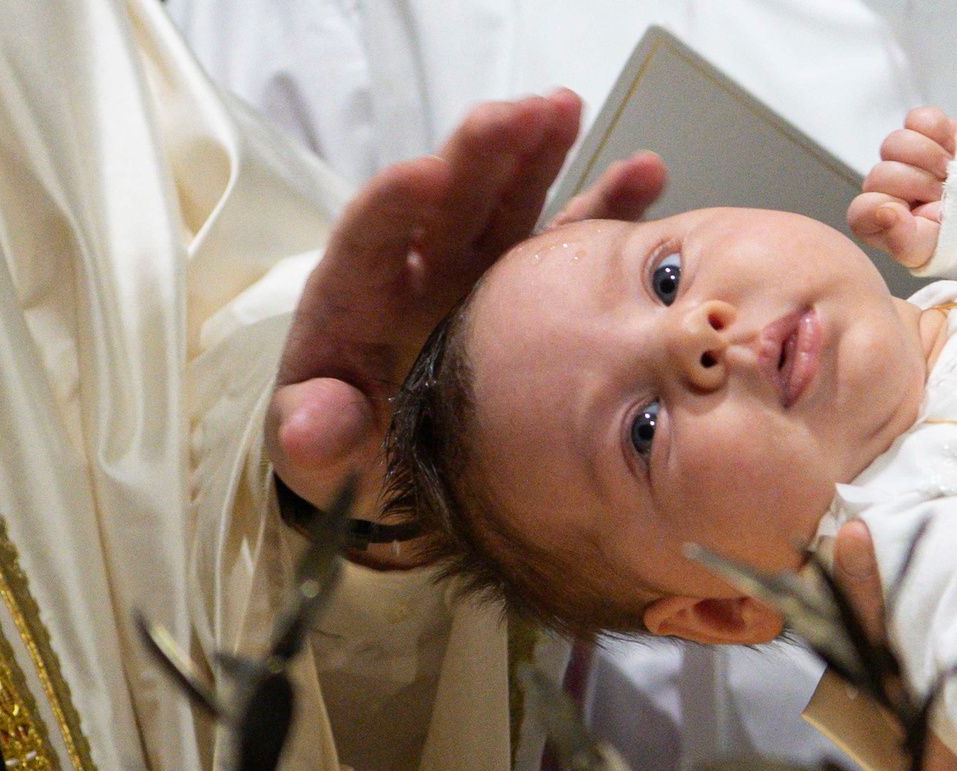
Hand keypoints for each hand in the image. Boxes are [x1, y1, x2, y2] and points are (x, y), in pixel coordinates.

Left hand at [269, 91, 666, 537]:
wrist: (392, 474)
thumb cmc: (343, 458)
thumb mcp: (318, 457)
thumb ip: (314, 440)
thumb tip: (310, 433)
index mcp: (356, 299)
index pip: (369, 237)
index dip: (394, 204)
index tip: (427, 174)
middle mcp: (419, 272)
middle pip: (447, 199)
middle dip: (482, 152)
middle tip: (520, 114)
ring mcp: (477, 274)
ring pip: (507, 201)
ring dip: (537, 152)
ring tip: (567, 110)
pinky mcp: (528, 291)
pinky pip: (570, 241)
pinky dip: (606, 206)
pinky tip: (645, 174)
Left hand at [849, 106, 956, 268]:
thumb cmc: (956, 236)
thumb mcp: (930, 249)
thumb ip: (902, 241)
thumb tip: (885, 212)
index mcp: (876, 219)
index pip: (861, 209)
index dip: (890, 208)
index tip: (918, 215)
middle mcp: (885, 186)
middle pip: (880, 173)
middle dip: (918, 185)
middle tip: (941, 195)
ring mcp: (904, 156)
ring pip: (896, 143)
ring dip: (929, 158)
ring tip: (948, 173)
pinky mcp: (927, 131)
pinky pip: (919, 119)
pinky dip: (939, 132)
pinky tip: (952, 149)